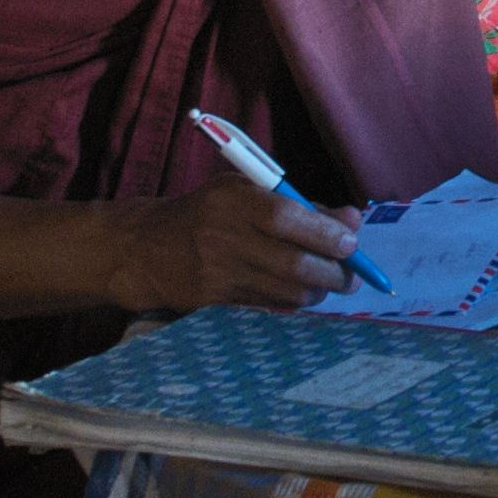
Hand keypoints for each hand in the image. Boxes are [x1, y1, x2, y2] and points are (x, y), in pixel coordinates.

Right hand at [96, 178, 363, 316]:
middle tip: (352, 275)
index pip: (287, 218)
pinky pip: (268, 306)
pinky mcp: (213, 301)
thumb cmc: (206, 211)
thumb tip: (351, 219)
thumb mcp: (244, 191)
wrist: (145, 247)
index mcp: (233, 200)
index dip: (325, 233)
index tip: (351, 243)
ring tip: (327, 284)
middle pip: (293, 263)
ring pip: (286, 291)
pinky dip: (292, 302)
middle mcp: (223, 236)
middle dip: (333, 273)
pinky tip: (298, 293)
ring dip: (318, 291)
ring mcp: (218, 272)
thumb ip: (298, 204)